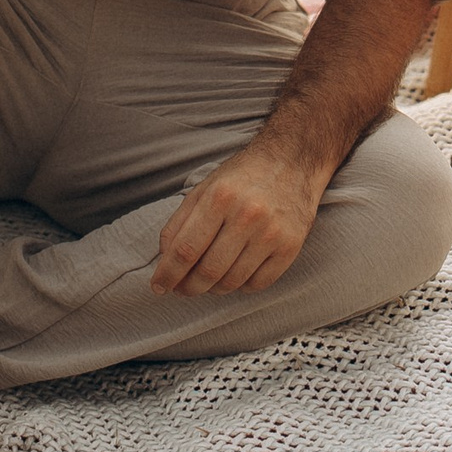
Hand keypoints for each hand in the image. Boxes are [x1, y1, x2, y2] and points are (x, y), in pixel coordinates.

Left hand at [152, 138, 328, 295]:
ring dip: (213, 289)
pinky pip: (257, 284)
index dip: (168, 274)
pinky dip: (240, 287)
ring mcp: (272, 233)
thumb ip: (179, 223)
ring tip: (208, 280)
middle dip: (188, 287)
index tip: (158, 286)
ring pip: (232, 282)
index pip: (185, 250)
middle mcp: (247, 215)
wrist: (293, 162)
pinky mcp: (290, 246)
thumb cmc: (243, 177)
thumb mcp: (204, 189)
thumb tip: (165, 261)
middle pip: (208, 271)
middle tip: (182, 288)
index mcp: (220, 197)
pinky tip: (235, 274)